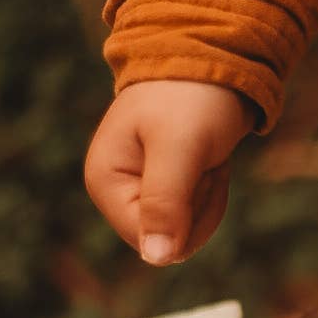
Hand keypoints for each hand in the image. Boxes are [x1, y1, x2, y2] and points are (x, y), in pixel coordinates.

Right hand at [84, 80, 258, 264]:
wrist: (212, 58)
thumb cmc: (192, 97)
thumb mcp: (180, 149)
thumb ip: (166, 203)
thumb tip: (157, 259)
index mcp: (104, 181)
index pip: (150, 241)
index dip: (186, 217)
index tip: (195, 169)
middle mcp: (117, 191)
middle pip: (171, 242)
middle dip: (199, 204)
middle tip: (202, 160)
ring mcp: (141, 191)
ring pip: (188, 232)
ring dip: (209, 195)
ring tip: (204, 155)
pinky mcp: (166, 188)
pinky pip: (197, 216)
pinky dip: (213, 190)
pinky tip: (208, 160)